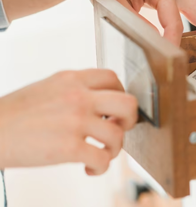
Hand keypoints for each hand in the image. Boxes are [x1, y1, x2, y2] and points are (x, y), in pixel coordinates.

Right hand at [0, 69, 137, 174]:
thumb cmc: (14, 114)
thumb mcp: (48, 88)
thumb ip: (76, 90)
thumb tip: (101, 102)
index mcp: (72, 79)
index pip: (113, 78)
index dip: (120, 94)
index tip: (115, 108)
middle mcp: (78, 96)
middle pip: (127, 102)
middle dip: (130, 119)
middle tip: (119, 128)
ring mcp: (75, 121)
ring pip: (119, 135)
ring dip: (116, 149)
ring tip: (102, 153)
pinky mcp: (68, 147)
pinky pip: (103, 159)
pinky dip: (101, 167)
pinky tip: (89, 168)